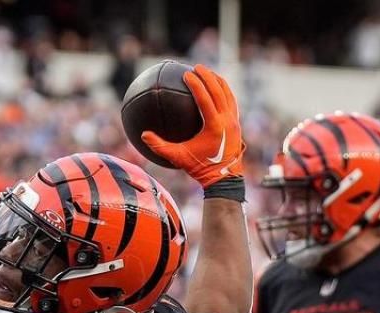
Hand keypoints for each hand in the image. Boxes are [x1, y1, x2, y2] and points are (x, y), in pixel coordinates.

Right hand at [139, 64, 244, 186]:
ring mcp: (234, 122)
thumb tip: (143, 135)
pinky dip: (224, 92)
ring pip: (228, 94)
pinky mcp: (237, 124)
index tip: (187, 73)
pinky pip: (231, 102)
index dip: (196, 84)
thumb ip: (160, 147)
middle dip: (208, 76)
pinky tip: (216, 88)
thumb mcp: (178, 158)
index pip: (206, 99)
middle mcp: (227, 121)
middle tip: (197, 66)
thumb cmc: (200, 169)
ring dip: (218, 81)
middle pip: (219, 91)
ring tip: (208, 72)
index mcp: (214, 126)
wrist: (225, 179)